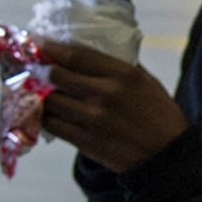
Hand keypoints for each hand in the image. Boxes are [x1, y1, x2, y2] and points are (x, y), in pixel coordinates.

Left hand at [38, 37, 189, 172]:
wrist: (168, 158)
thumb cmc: (161, 119)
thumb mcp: (148, 84)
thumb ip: (122, 69)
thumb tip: (98, 54)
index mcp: (123, 75)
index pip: (76, 56)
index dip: (51, 48)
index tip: (39, 44)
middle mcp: (105, 94)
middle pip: (56, 75)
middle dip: (41, 70)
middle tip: (34, 68)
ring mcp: (93, 119)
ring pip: (50, 101)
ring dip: (40, 95)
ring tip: (37, 92)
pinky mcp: (86, 141)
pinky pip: (53, 125)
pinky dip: (46, 117)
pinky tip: (48, 113)